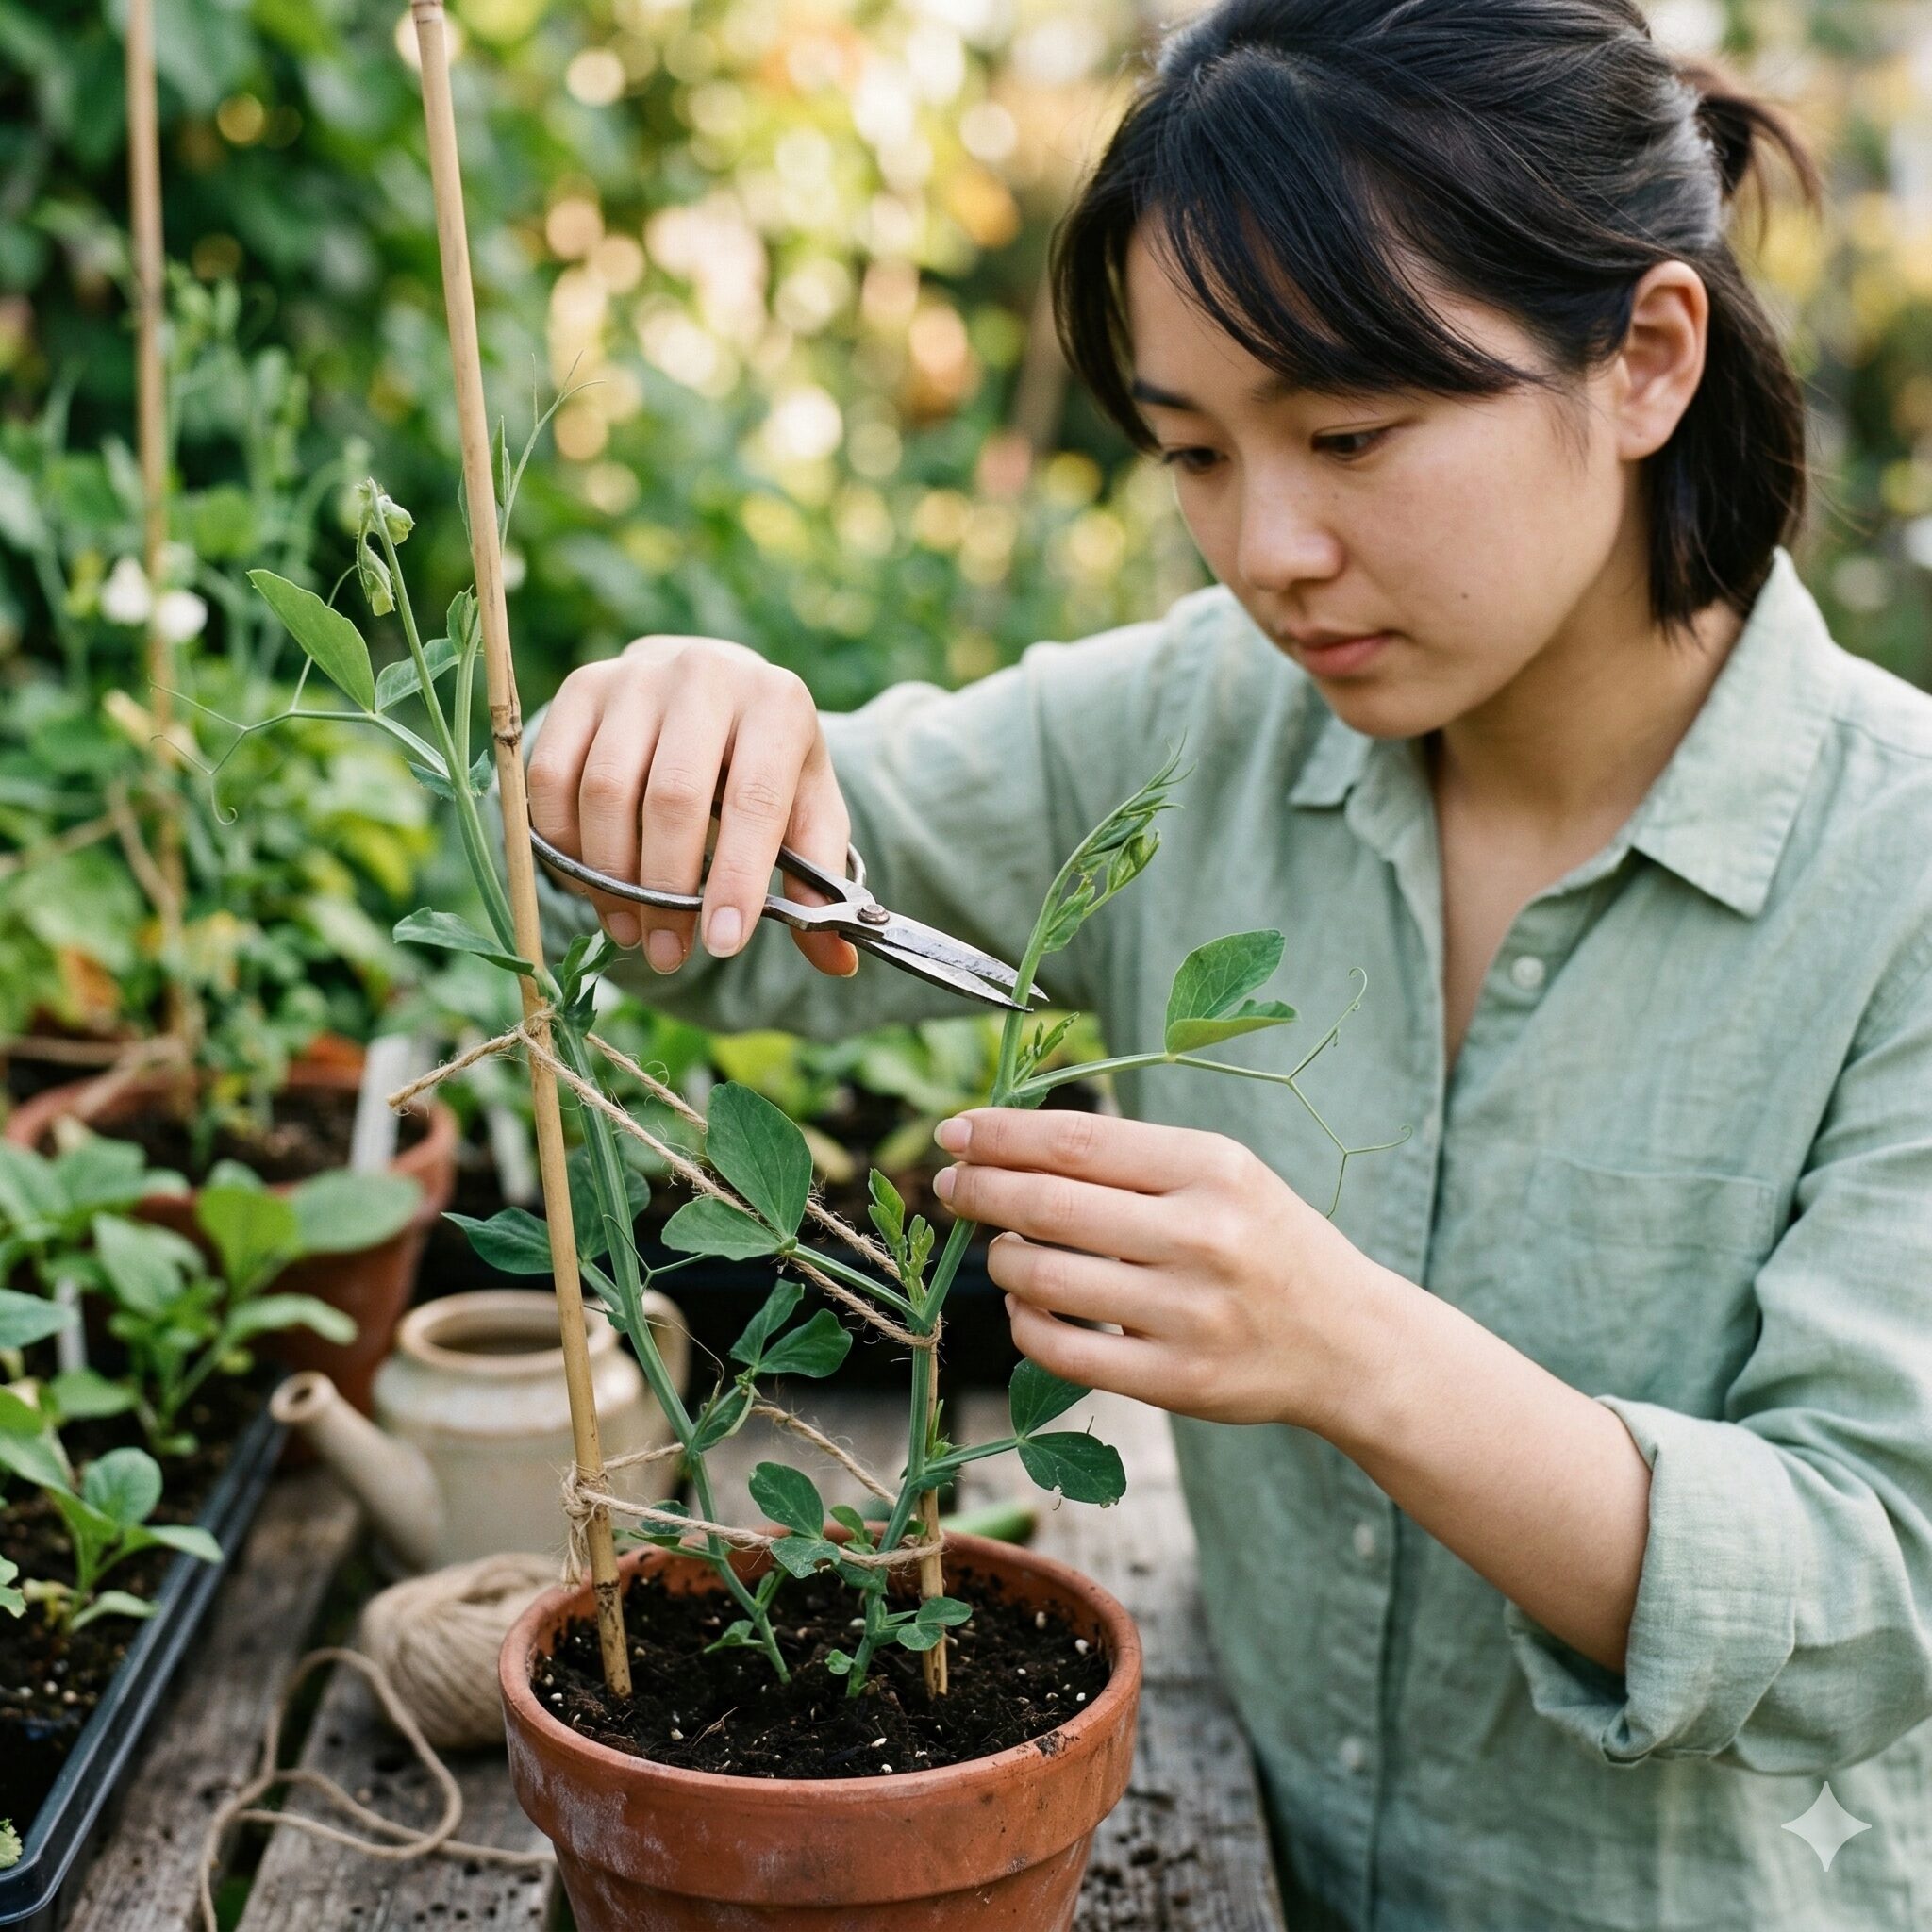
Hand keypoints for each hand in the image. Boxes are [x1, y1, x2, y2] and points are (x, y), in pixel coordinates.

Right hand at [527, 634, 857, 978]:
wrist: (710, 685)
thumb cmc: (765, 761)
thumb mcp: (807, 807)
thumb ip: (818, 880)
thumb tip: (837, 962)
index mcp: (777, 703)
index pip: (755, 799)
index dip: (736, 877)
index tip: (722, 944)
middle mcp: (706, 676)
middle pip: (672, 798)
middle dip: (666, 891)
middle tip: (669, 953)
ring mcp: (636, 677)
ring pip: (605, 790)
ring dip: (610, 878)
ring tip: (630, 931)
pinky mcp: (582, 689)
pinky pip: (552, 776)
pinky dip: (563, 842)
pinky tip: (589, 884)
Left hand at [932, 1107, 1387, 1429]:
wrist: (1349, 1342)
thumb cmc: (1266, 1242)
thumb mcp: (1224, 1174)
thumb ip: (1132, 1159)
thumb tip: (1012, 1143)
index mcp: (1212, 1168)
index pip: (1076, 1142)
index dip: (1000, 1135)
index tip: (954, 1130)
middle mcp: (1202, 1236)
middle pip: (1049, 1204)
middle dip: (979, 1189)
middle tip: (949, 1184)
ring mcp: (1188, 1314)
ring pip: (1045, 1278)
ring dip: (1001, 1259)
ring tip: (999, 1248)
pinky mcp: (1176, 1381)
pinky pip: (1062, 1350)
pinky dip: (1025, 1322)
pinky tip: (1026, 1303)